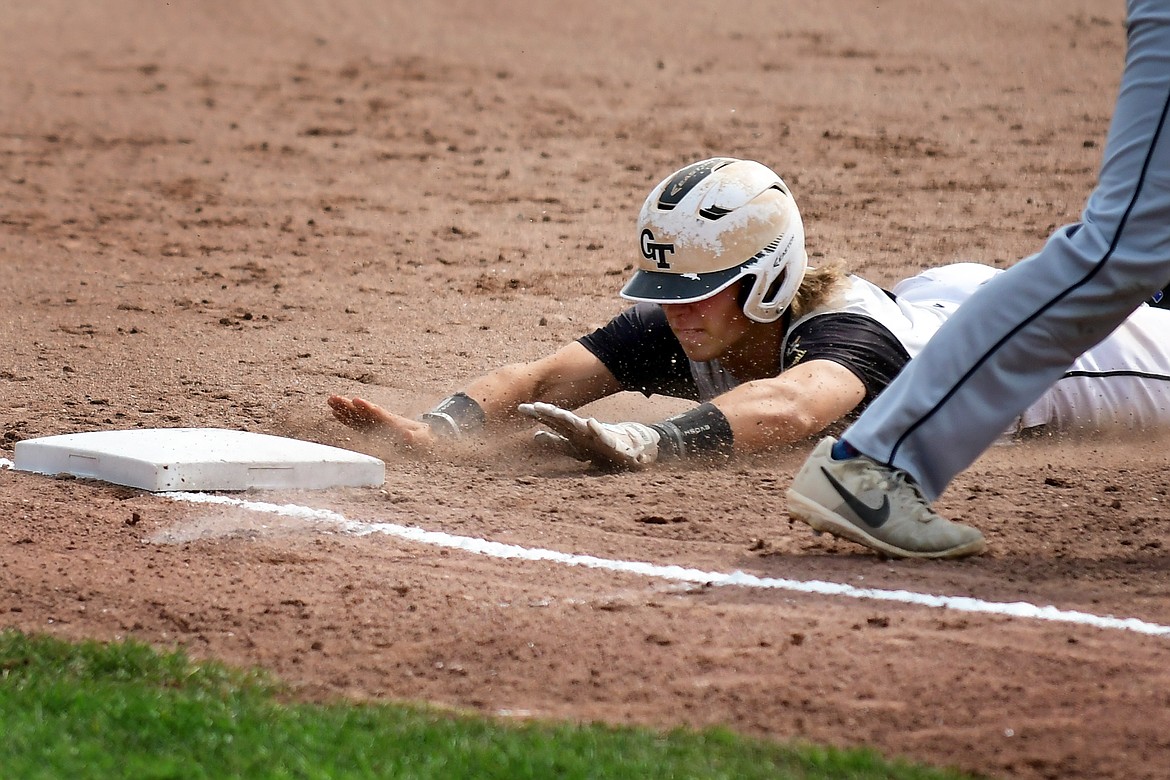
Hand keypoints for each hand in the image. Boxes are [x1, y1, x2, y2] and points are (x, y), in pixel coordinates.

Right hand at [327, 396, 436, 450]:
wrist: (425, 437)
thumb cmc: (424, 440)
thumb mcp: (422, 440)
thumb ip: (414, 438)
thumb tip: (406, 435)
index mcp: (393, 422)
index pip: (378, 413)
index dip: (367, 407)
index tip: (356, 400)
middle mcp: (382, 419)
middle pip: (363, 410)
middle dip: (349, 405)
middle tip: (333, 397)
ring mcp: (376, 423)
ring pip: (358, 414)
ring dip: (344, 408)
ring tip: (330, 400)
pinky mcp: (373, 428)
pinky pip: (358, 423)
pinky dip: (347, 418)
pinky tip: (335, 414)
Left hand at [518, 402, 659, 469]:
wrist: (629, 449)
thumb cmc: (600, 448)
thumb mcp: (575, 448)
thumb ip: (556, 443)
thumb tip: (535, 437)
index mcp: (572, 432)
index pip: (552, 421)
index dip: (537, 415)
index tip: (520, 408)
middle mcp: (582, 430)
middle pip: (562, 419)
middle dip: (548, 413)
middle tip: (533, 407)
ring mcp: (595, 434)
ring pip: (579, 425)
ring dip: (568, 418)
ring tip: (555, 413)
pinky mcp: (610, 440)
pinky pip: (603, 435)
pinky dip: (597, 429)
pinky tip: (591, 423)